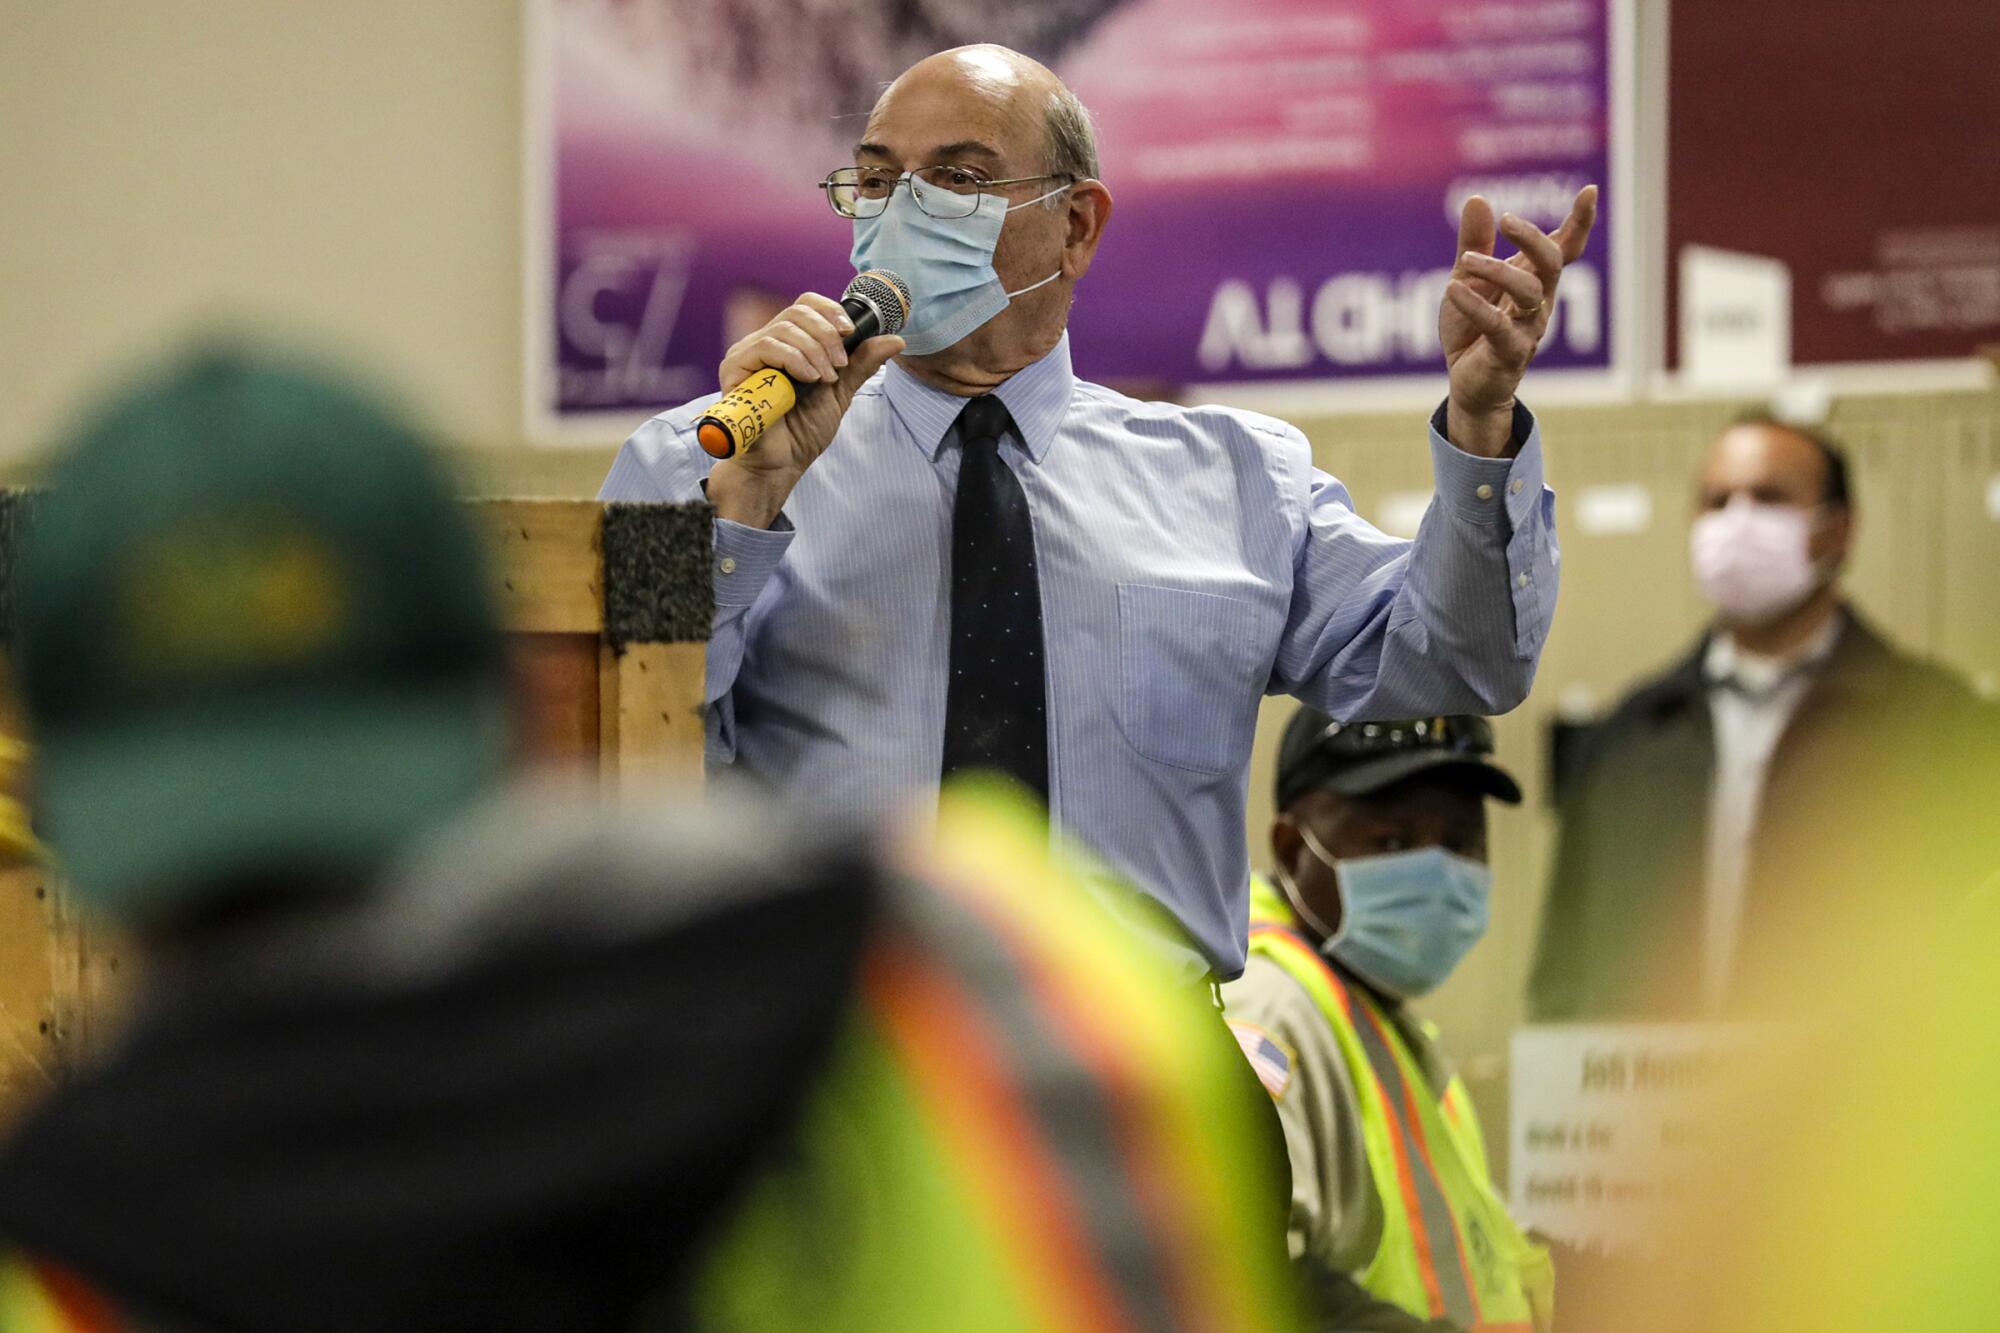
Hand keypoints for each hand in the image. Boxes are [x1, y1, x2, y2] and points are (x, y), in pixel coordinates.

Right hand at [707, 292, 903, 526]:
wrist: (782, 464)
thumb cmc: (802, 431)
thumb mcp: (840, 391)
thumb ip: (861, 363)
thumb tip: (896, 340)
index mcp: (787, 343)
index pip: (805, 305)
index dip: (830, 312)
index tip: (850, 333)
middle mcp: (764, 343)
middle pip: (798, 311)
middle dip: (827, 335)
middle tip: (839, 366)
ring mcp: (747, 354)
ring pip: (785, 328)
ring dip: (815, 351)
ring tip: (825, 379)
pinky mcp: (735, 369)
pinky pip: (766, 346)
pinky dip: (795, 359)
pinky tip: (808, 379)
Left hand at [1439, 186, 1597, 456]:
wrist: (1466, 385)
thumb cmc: (1472, 330)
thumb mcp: (1467, 280)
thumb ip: (1474, 244)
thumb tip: (1478, 199)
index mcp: (1533, 280)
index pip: (1564, 248)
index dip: (1579, 222)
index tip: (1590, 190)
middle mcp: (1538, 302)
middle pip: (1550, 263)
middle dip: (1533, 238)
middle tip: (1507, 220)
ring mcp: (1527, 328)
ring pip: (1529, 292)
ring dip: (1497, 270)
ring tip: (1464, 263)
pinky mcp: (1508, 353)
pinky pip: (1497, 325)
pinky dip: (1474, 305)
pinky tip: (1452, 289)